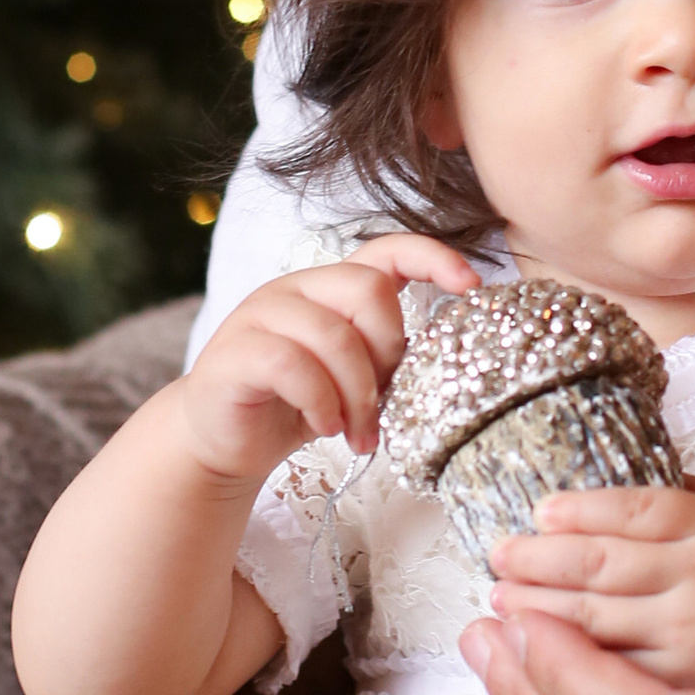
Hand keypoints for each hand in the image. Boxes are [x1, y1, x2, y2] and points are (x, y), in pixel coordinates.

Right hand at [173, 236, 479, 486]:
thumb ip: (384, 357)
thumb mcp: (352, 379)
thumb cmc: (295, 408)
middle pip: (367, 289)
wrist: (223, 443)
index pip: (387, 250)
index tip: (470, 284)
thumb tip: (445, 358)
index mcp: (330, 288)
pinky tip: (324, 426)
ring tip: (356, 432)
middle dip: (388, 352)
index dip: (432, 257)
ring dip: (356, 393)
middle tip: (382, 405)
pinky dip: (320, 401)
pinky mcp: (235, 352)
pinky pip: (292, 364)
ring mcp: (260, 315)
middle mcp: (295, 289)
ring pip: (333, 334)